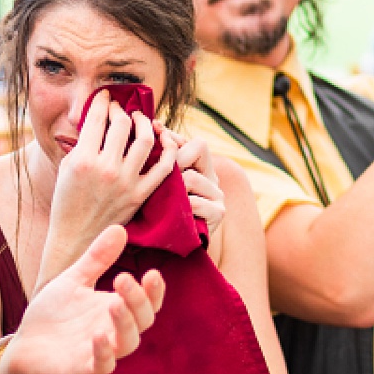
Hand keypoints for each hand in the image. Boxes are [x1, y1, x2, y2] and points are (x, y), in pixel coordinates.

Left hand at [0, 225, 164, 373]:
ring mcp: (102, 352)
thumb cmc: (54, 314)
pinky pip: (102, 365)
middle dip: (138, 300)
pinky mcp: (84, 370)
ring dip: (124, 323)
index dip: (154, 290)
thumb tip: (120, 228)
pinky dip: (104, 353)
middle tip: (123, 279)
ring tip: (114, 302)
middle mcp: (115, 331)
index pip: (147, 302)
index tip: (151, 272)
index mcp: (116, 309)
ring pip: (128, 343)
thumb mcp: (74, 280)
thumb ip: (97, 259)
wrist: (24, 345)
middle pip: (143, 320)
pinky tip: (99, 336)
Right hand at [46, 90, 176, 259]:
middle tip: (120, 108)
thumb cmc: (67, 202)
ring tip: (140, 120)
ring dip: (145, 123)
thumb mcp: (67, 167)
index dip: (102, 101)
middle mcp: (106, 169)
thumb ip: (82, 142)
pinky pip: (164, 167)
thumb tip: (97, 117)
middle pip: (122, 124)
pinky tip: (162, 140)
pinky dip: (168, 150)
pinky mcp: (140, 195)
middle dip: (121, 109)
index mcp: (83, 160)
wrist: (76, 238)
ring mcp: (126, 183)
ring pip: (146, 140)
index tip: (105, 96)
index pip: (97, 118)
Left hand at [167, 128, 224, 244]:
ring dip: (174, 187)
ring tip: (161, 199)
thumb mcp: (158, 181)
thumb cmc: (159, 211)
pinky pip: (196, 202)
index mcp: (200, 167)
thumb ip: (160, 156)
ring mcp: (218, 196)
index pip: (195, 142)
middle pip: (199, 149)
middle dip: (174, 159)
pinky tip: (174, 215)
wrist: (170, 249)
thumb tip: (155, 124)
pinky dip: (182, 207)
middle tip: (157, 173)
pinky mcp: (218, 214)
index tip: (156, 135)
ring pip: (192, 177)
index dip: (175, 139)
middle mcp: (213, 178)